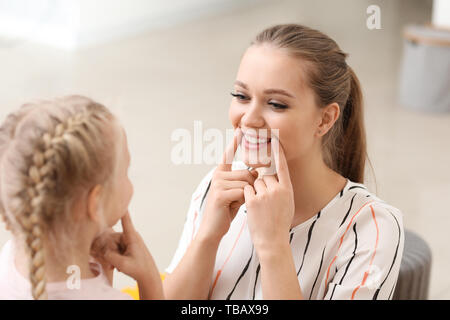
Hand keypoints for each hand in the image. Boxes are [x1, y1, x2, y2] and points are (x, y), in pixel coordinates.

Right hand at [95, 212, 157, 282]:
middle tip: (114, 264)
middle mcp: (129, 236)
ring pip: (110, 246)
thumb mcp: (123, 264)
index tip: (120, 200)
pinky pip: (113, 249)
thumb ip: (110, 256)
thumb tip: (103, 251)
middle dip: (110, 253)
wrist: (147, 275)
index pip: (126, 221)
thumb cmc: (138, 269)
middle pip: (111, 240)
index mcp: (132, 237)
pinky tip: (117, 266)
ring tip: (117, 266)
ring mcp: (127, 241)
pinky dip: (113, 258)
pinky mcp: (125, 245)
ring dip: (111, 257)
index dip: (122, 211)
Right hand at [197, 128, 257, 242]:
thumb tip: (256, 171)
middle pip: (247, 172)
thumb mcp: (237, 193)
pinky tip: (234, 207)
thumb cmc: (226, 211)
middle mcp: (218, 175)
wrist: (213, 229)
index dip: (234, 143)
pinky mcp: (220, 194)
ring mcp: (218, 184)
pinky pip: (243, 192)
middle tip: (240, 199)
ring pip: (247, 182)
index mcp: (221, 173)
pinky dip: (244, 200)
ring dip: (247, 195)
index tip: (240, 131)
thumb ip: (244, 181)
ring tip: (236, 203)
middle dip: (250, 187)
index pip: (228, 155)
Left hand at [244, 137, 294, 255]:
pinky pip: (246, 190)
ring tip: (260, 208)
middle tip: (265, 202)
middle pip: (264, 176)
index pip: (282, 166)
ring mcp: (265, 195)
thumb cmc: (279, 223)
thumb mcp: (286, 203)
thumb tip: (272, 176)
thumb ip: (281, 188)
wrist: (272, 240)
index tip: (275, 139)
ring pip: (254, 183)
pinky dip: (247, 197)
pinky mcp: (252, 200)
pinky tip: (253, 208)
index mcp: (287, 189)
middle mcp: (277, 190)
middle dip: (261, 185)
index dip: (278, 152)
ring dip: (254, 191)